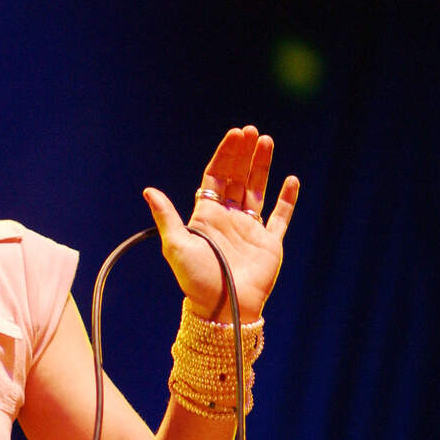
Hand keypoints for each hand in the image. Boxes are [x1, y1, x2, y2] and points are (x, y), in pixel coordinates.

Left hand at [143, 126, 299, 321]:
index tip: (234, 135)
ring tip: (267, 141)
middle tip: (251, 131)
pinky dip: (287, 199)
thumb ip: (166, 217)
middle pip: (237, 178)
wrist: (224, 308)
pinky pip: (281, 217)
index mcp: (205, 216)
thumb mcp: (175, 246)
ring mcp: (249, 229)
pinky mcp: (269, 244)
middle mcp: (227, 218)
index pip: (216, 177)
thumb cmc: (196, 279)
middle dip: (244, 154)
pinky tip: (291, 179)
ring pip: (257, 190)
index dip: (225, 155)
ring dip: (262, 166)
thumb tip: (148, 191)